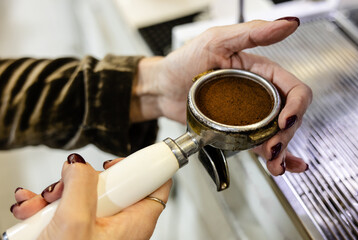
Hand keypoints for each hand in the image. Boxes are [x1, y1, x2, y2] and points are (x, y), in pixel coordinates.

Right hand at [10, 154, 171, 239]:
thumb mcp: (75, 222)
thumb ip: (80, 184)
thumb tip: (78, 165)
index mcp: (134, 222)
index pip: (156, 184)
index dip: (141, 168)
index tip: (119, 161)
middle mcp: (119, 225)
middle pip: (113, 185)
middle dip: (83, 181)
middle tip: (67, 184)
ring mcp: (97, 230)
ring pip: (85, 196)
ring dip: (59, 194)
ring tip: (43, 202)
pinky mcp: (79, 234)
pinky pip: (68, 210)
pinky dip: (48, 207)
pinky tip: (32, 210)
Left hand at [135, 17, 311, 175]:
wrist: (163, 87)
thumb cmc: (185, 61)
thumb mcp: (217, 41)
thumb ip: (252, 33)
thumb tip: (287, 24)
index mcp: (261, 73)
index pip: (293, 89)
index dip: (297, 106)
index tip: (286, 120)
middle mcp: (259, 95)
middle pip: (289, 116)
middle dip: (287, 134)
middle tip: (274, 146)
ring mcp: (249, 115)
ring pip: (277, 134)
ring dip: (282, 151)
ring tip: (275, 164)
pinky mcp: (238, 132)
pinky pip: (260, 144)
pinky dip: (274, 157)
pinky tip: (281, 166)